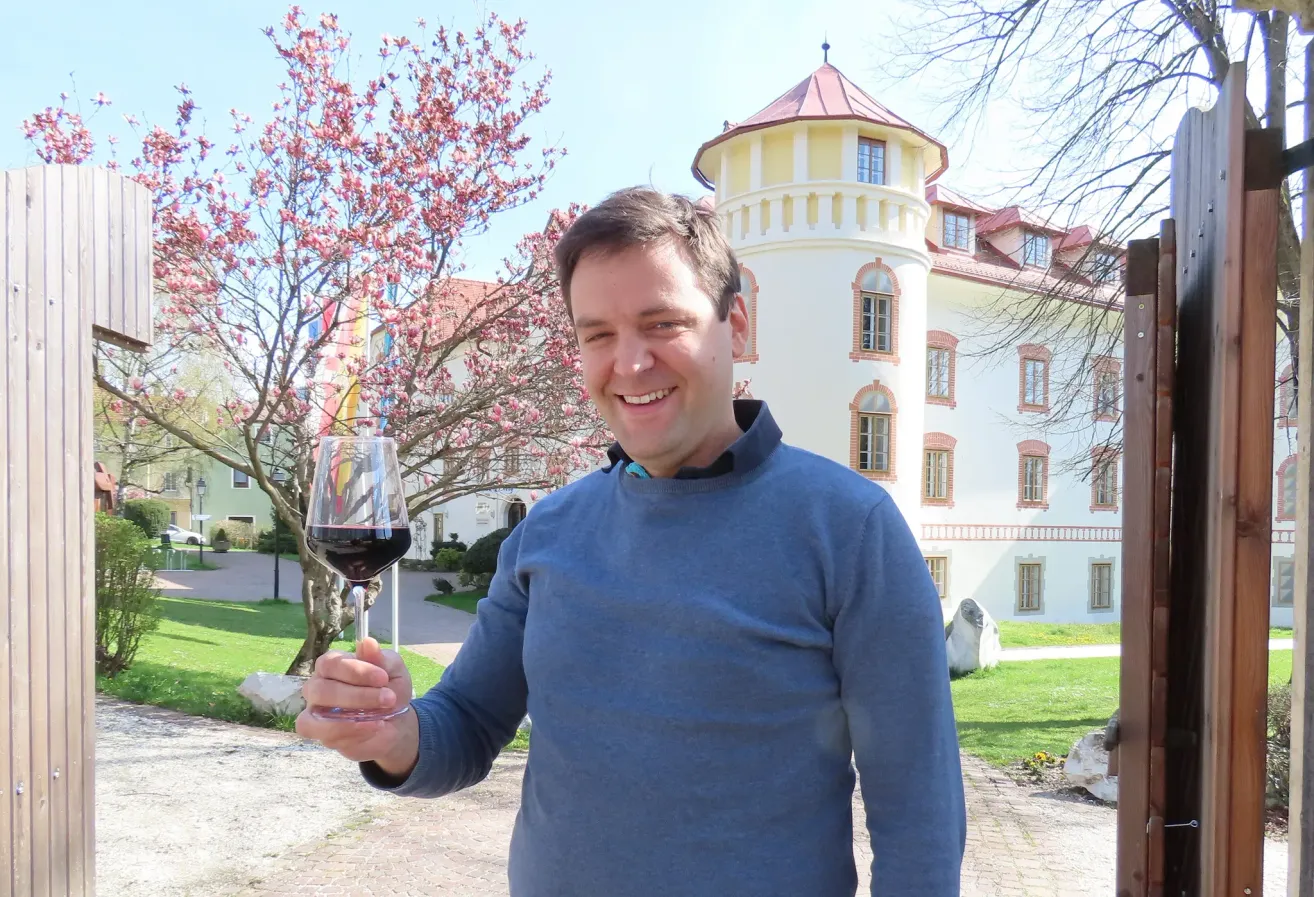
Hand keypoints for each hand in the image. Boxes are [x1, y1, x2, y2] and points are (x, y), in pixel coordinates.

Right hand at [296, 637, 419, 778]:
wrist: (397, 722)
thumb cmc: (390, 690)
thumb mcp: (394, 672)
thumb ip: (380, 659)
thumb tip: (367, 642)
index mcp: (333, 665)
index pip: (331, 663)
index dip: (355, 670)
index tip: (383, 678)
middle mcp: (318, 686)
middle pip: (321, 689)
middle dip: (357, 695)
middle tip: (387, 698)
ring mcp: (315, 712)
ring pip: (314, 716)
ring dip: (349, 718)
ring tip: (379, 717)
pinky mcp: (320, 734)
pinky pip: (323, 735)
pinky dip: (347, 732)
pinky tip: (371, 728)